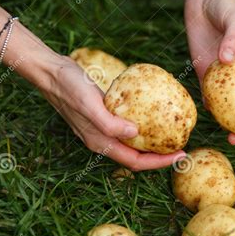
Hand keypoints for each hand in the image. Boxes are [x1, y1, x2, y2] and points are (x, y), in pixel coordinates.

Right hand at [41, 56, 184, 170]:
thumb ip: (109, 123)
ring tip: (172, 138)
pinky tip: (154, 118)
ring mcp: (103, 130)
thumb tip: (135, 133)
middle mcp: (103, 141)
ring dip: (153, 145)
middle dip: (160, 157)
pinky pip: (128, 129)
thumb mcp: (89, 104)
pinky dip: (144, 128)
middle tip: (182, 149)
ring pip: (133, 145)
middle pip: (137, 157)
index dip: (159, 162)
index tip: (180, 155)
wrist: (52, 73)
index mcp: (101, 143)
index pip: (136, 162)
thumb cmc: (70, 87)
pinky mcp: (105, 118)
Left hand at [184, 0, 234, 144]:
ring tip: (224, 136)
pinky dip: (209, 105)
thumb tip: (227, 61)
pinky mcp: (205, 71)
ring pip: (228, 104)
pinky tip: (206, 112)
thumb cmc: (228, 6)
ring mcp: (223, 75)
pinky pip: (208, 92)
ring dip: (227, 121)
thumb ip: (234, 38)